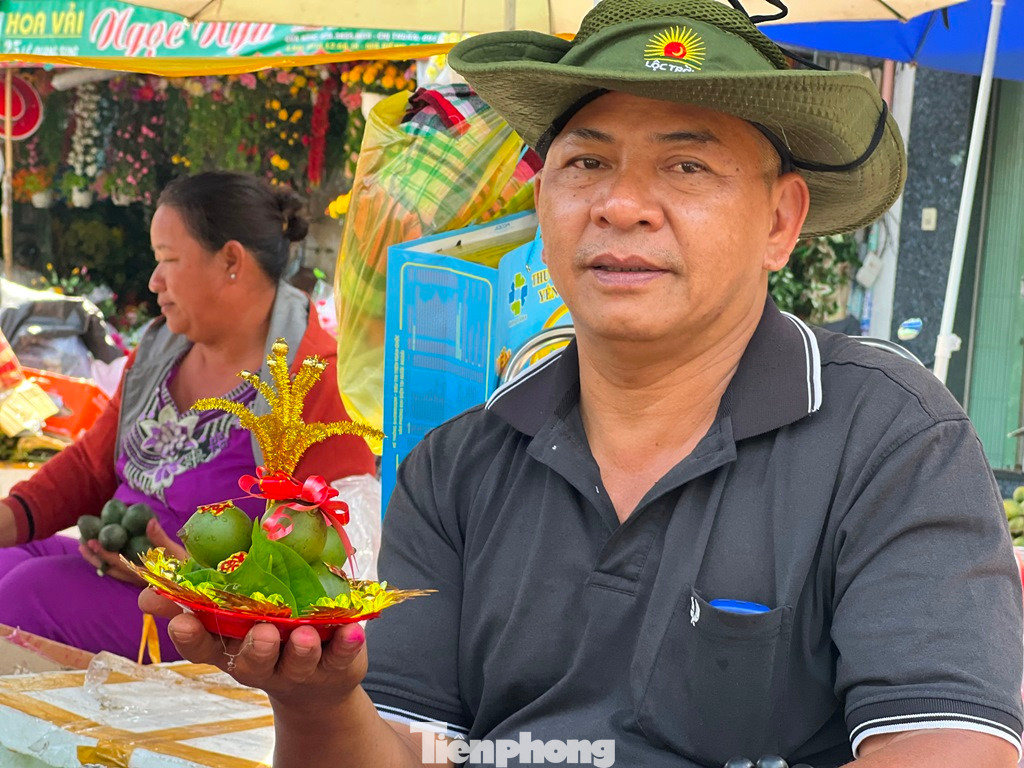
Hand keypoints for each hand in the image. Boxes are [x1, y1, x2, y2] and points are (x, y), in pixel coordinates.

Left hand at [80, 517, 187, 584]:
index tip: (90, 542)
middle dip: (97, 558)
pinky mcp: (147, 579)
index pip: (119, 564)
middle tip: (82, 543)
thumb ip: (162, 539)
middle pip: (112, 570)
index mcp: (145, 573)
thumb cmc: (192, 569)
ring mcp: (142, 581)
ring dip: (101, 561)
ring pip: (116, 572)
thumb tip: (149, 521)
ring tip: (88, 549)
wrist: (200, 590)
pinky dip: (112, 563)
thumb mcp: (178, 552)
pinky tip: (110, 556)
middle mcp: (140, 579)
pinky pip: (124, 572)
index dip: (104, 553)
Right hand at [138, 587, 367, 710]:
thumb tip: (148, 590)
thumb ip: (198, 595)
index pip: (204, 648)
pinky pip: (341, 656)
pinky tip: (353, 632)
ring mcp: (299, 666)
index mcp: (232, 646)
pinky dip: (346, 645)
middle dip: (255, 648)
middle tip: (261, 631)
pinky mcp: (334, 665)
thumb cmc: (267, 630)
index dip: (191, 637)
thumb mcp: (232, 615)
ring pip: (297, 661)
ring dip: (300, 649)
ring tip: (305, 634)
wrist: (318, 679)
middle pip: (252, 661)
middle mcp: (263, 661)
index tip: (180, 622)